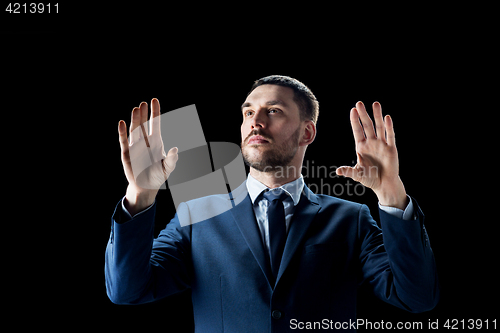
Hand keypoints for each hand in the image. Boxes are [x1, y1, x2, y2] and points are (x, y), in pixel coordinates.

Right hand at [118, 98, 177, 214]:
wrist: (145, 187)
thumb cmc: (158, 176)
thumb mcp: (167, 168)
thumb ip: (172, 160)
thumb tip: (175, 149)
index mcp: (156, 142)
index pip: (156, 124)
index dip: (155, 112)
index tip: (154, 100)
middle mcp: (145, 141)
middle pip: (144, 124)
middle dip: (144, 114)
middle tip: (144, 103)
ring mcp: (135, 146)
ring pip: (135, 130)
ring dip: (135, 120)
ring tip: (136, 109)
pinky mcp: (126, 153)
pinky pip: (124, 141)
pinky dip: (122, 132)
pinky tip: (122, 123)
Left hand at [336, 101, 407, 209]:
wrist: (384, 184)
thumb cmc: (369, 178)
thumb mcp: (357, 175)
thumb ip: (349, 171)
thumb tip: (338, 171)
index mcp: (361, 147)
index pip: (357, 131)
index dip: (355, 121)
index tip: (352, 110)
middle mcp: (371, 143)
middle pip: (367, 125)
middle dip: (363, 114)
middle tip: (359, 103)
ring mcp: (381, 144)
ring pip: (379, 127)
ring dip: (377, 116)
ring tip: (375, 104)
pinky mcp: (391, 149)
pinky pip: (390, 136)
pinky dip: (389, 127)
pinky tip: (387, 117)